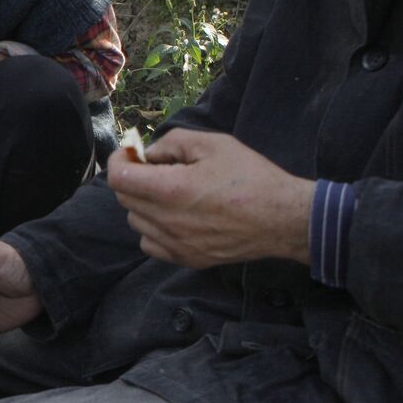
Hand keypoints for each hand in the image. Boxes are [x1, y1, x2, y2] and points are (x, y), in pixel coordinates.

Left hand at [107, 128, 315, 267]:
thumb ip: (172, 142)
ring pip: (136, 221)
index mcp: (170, 189)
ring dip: (143, 203)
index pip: (119, 178)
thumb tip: (148, 155)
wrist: (283, 218)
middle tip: (157, 168)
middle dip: (134, 178)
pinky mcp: (186, 259)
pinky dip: (153, 228)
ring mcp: (175, 244)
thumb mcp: (213, 144)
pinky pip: (150, 243)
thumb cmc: (251, 176)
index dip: (119, 161)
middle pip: (125, 198)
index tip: (131, 154)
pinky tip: (175, 217)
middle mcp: (167, 221)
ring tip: (171, 192)